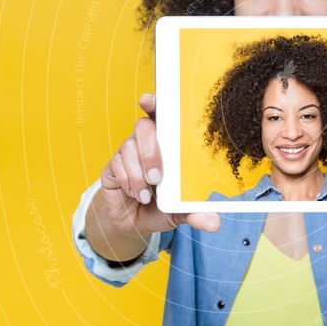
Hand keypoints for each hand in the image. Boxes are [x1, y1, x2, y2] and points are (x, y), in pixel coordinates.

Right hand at [100, 93, 219, 233]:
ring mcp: (127, 153)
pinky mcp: (112, 167)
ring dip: (139, 173)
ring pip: (128, 147)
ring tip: (147, 194)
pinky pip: (117, 165)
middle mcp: (146, 143)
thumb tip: (214, 224)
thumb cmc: (164, 207)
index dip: (154, 103)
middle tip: (157, 177)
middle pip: (142, 127)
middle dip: (150, 150)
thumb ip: (196, 213)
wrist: (136, 223)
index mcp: (167, 144)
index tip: (148, 101)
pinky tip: (137, 195)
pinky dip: (128, 182)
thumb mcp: (182, 211)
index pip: (161, 115)